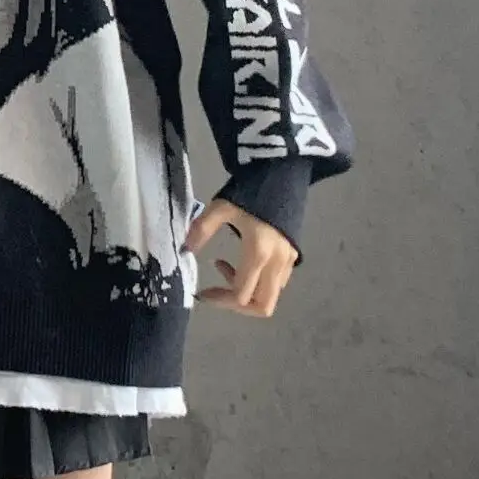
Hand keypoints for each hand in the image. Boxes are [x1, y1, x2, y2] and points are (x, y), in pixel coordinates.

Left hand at [186, 199, 296, 318]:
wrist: (284, 171)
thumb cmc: (252, 189)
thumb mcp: (221, 207)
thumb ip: (201, 230)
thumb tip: (185, 249)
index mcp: (258, 253)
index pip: (241, 296)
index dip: (219, 301)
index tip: (202, 292)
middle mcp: (277, 262)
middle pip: (263, 306)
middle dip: (237, 306)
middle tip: (217, 292)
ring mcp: (289, 259)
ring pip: (271, 295)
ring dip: (247, 292)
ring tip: (226, 269)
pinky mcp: (293, 254)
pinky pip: (277, 282)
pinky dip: (258, 282)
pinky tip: (242, 262)